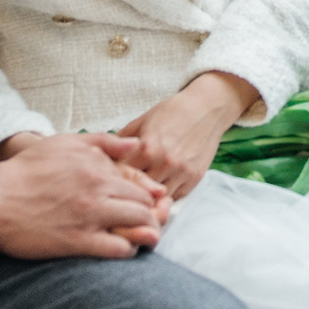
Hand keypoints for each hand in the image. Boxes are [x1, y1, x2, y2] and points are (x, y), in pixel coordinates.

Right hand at [0, 131, 172, 259]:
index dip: (150, 196)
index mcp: (98, 167)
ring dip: (145, 234)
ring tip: (141, 238)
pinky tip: (123, 249)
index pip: (141, 183)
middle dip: (152, 216)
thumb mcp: (65, 143)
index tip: (150, 204)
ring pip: (138, 226)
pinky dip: (128, 250)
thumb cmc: (27, 169)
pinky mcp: (77, 241)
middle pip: (145, 206)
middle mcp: (99, 190)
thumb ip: (105, 142)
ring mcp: (90, 216)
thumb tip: (136, 144)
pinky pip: (118, 249)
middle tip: (150, 224)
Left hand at [119, 71, 258, 198]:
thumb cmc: (172, 112)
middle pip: (136, 191)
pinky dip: (164, 196)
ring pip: (155, 200)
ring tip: (139, 195)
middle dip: (127, 192)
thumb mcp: (142, 120)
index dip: (111, 178)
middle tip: (121, 192)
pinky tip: (157, 190)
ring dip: (147, 198)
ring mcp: (180, 173)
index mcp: (146, 148)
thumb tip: (101, 155)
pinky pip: (173, 198)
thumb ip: (122, 140)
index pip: (119, 174)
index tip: (108, 179)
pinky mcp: (194, 179)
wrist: (206, 108)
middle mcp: (163, 163)